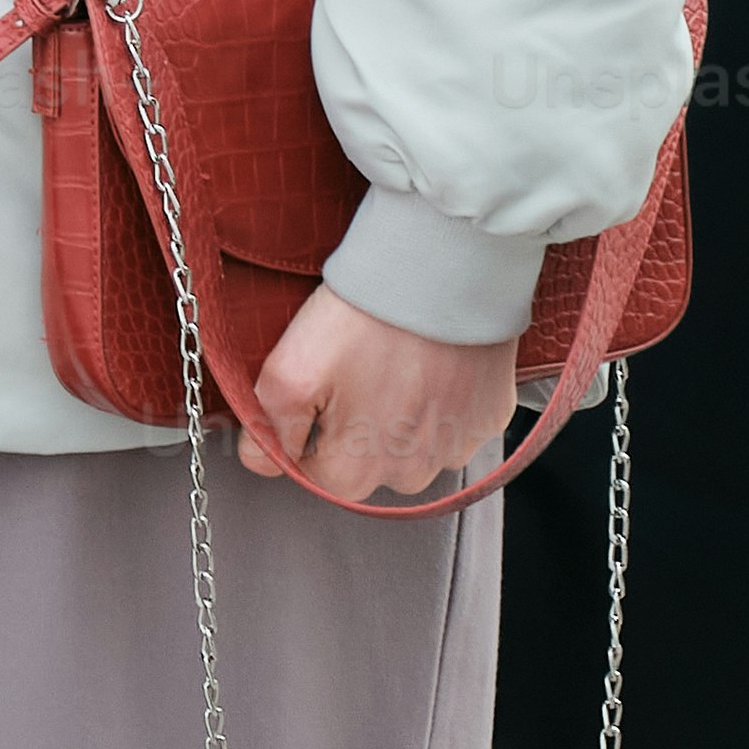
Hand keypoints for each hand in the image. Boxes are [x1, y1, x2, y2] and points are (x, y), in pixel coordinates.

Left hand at [248, 287, 523, 511]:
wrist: (442, 272)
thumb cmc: (365, 320)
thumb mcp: (290, 369)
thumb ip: (268, 426)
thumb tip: (258, 459)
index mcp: (356, 474)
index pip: (314, 470)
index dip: (306, 428)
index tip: (316, 386)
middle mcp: (410, 477)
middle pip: (367, 462)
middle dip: (355, 424)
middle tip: (356, 366)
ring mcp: (456, 448)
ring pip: (413, 445)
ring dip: (400, 414)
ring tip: (394, 360)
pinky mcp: (490, 417)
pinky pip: (455, 420)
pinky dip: (442, 398)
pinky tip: (430, 361)